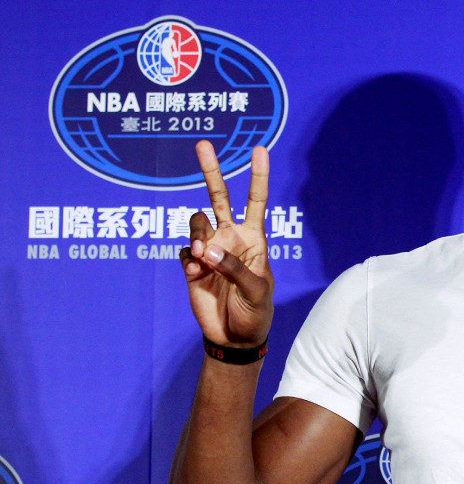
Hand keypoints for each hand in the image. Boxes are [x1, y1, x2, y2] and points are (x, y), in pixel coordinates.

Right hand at [179, 141, 273, 347]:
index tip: (260, 149)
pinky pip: (183, 250)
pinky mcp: (191, 265)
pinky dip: (189, 258)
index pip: (256, 201)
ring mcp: (210, 250)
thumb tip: (207, 250)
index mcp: (254, 239)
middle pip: (219, 197)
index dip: (258, 175)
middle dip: (211, 171)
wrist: (234, 338)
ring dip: (197, 234)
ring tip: (203, 258)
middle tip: (203, 145)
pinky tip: (197, 273)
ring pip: (196, 223)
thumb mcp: (255, 291)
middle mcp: (230, 238)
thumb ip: (233, 268)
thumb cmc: (255, 312)